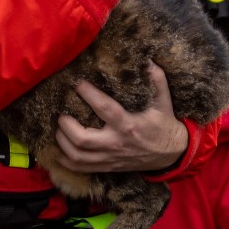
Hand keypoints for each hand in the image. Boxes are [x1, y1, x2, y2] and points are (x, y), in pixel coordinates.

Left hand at [54, 63, 187, 173]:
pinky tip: (57, 150)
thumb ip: (156, 79)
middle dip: (66, 124)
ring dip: (62, 142)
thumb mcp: (164, 101)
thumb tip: (146, 59)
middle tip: (61, 111)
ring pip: (77, 156)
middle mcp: (116, 143)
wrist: (172, 154)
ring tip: (58, 127)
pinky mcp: (108, 167)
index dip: (88, 94)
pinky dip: (66, 160)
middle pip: (82, 139)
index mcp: (129, 124)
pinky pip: (81, 168)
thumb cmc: (164, 124)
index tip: (76, 82)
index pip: (104, 108)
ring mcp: (110, 158)